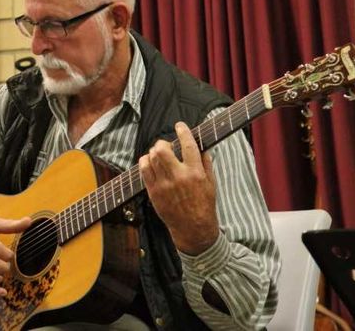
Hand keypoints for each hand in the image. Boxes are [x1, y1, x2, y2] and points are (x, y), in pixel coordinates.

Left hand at [139, 122, 218, 254]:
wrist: (193, 228)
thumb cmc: (204, 205)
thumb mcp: (211, 183)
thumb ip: (206, 163)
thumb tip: (201, 146)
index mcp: (195, 173)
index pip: (188, 145)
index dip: (183, 131)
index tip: (180, 126)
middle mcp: (178, 177)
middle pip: (162, 149)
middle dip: (163, 143)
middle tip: (166, 146)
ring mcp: (163, 185)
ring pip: (150, 158)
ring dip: (153, 152)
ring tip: (159, 156)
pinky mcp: (153, 192)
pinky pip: (143, 170)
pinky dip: (145, 162)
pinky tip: (151, 163)